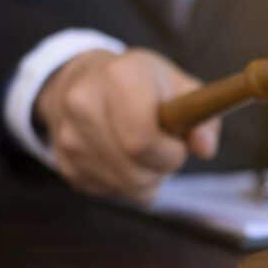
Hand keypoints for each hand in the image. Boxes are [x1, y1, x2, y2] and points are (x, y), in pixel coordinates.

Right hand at [34, 47, 219, 201]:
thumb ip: (203, 116)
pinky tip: (124, 159)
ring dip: (145, 180)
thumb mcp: (181, 86)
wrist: (84, 79)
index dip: (169, 153)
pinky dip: (123, 183)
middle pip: (134, 171)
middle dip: (160, 170)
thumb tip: (205, 148)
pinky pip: (106, 191)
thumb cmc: (144, 84)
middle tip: (165, 152)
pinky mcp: (63, 161)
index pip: (142, 140)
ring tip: (145, 153)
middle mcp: (84, 103)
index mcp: (120, 76)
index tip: (177, 144)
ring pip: (122, 187)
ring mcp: (67, 134)